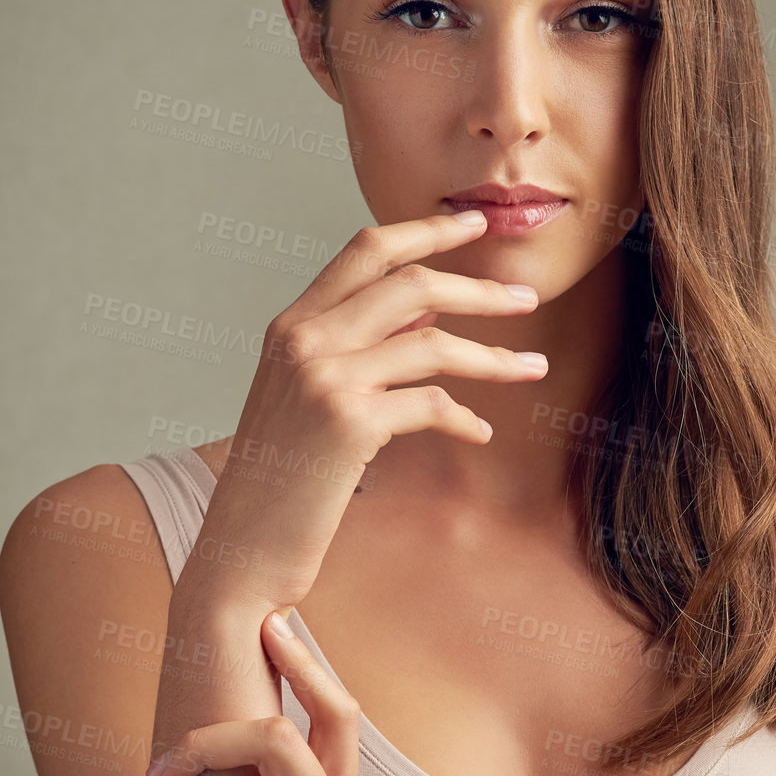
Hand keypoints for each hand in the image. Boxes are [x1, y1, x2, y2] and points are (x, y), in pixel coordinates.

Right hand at [174, 208, 549, 623]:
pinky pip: (431, 404)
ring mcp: (324, 378)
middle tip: (528, 297)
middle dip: (479, 289)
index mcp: (291, 325)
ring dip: (494, 357)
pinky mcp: (348, 423)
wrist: (240, 551)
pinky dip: (463, 418)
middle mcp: (303, 340)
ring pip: (433, 343)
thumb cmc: (281, 480)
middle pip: (412, 285)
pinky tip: (478, 433)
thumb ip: (355, 346)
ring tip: (535, 369)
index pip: (366, 250)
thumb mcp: (306, 397)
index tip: (475, 224)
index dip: (427, 230)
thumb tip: (425, 311)